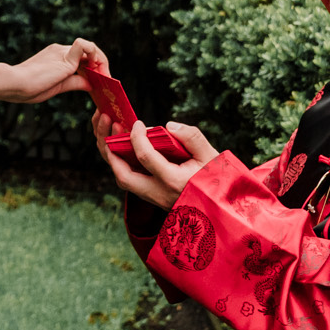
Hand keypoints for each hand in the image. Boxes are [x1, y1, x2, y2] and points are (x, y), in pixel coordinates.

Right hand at [0, 38, 105, 102]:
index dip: (92, 67)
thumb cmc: (29, 89)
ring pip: (90, 48)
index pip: (80, 57)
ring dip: (101, 61)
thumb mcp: (58, 87)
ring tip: (105, 77)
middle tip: (107, 80)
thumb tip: (91, 83)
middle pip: (88, 52)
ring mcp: (61, 52)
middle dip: (100, 65)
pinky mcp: (64, 57)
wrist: (15, 84)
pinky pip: (84, 46)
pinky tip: (96, 70)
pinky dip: (94, 55)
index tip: (97, 81)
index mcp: (56, 57)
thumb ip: (75, 82)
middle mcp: (60, 51)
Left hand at [92, 112, 216, 210]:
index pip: (145, 157)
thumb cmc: (216, 179)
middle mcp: (158, 193)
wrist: (219, 206)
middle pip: (123, 176)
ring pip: (124, 180)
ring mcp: (153, 198)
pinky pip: (130, 180)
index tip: (137, 123)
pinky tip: (122, 145)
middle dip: (111, 151)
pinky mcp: (152, 197)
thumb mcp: (211, 155)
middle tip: (110, 129)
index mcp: (173, 181)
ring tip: (110, 134)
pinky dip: (122, 163)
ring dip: (113, 157)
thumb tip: (169, 125)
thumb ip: (191, 138)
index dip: (137, 137)